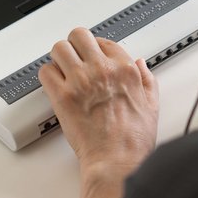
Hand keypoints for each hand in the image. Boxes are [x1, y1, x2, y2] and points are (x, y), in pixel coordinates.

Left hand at [39, 28, 158, 196]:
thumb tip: (141, 64)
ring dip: (59, 57)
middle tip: (74, 56)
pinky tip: (54, 84)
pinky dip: (48, 76)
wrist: (117, 161)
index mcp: (124, 69)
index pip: (104, 41)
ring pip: (59, 49)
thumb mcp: (152, 104)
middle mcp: (102, 70)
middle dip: (75, 44)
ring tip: (62, 68)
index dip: (96, 47)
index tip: (92, 55)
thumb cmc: (133, 139)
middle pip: (79, 36)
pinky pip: (46, 72)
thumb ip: (147, 79)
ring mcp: (81, 81)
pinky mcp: (63, 96)